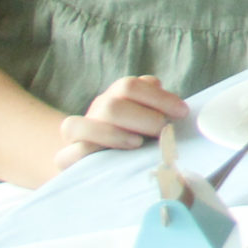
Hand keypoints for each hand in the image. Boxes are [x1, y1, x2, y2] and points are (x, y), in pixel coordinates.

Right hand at [54, 75, 188, 170]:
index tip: (182, 113)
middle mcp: (97, 110)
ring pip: (85, 124)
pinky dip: (91, 153)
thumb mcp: (150, 121)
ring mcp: (79, 132)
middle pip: (113, 103)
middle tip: (162, 131)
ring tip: (138, 143)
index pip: (131, 86)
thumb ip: (158, 108)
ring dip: (115, 133)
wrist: (92, 161)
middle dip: (144, 117)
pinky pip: (71, 151)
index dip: (160, 98)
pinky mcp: (65, 157)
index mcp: (117, 96)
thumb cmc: (135, 139)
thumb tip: (176, 107)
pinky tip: (112, 157)